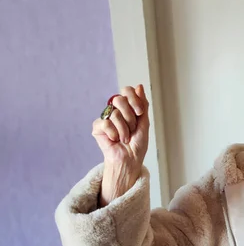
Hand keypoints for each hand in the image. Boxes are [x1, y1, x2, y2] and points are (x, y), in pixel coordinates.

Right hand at [92, 85, 149, 204]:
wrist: (130, 160)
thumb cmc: (137, 144)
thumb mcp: (144, 123)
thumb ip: (142, 104)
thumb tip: (139, 86)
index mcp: (127, 108)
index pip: (126, 91)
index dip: (133, 99)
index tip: (140, 112)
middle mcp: (115, 110)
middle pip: (119, 99)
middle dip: (130, 116)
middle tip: (133, 128)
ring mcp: (106, 118)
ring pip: (114, 113)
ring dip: (124, 129)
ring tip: (125, 138)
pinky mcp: (97, 128)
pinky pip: (105, 123)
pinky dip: (113, 133)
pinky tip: (115, 140)